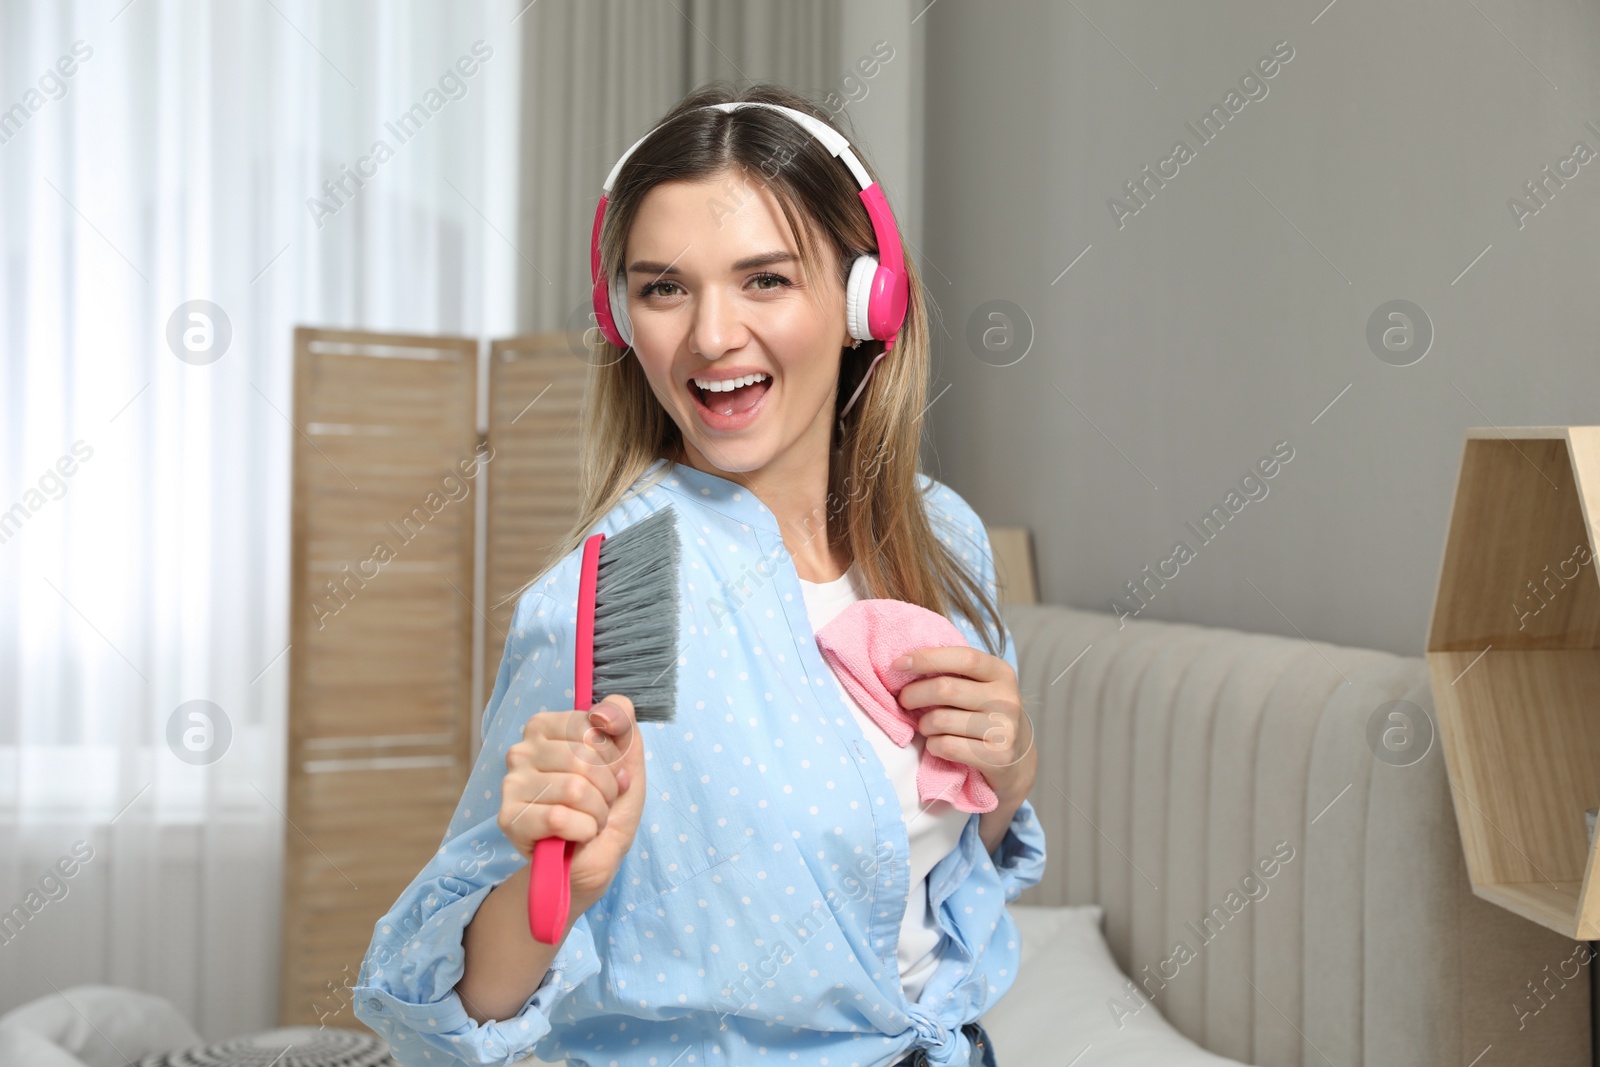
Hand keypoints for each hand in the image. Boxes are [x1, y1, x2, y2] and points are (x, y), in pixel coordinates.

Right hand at [498, 694, 647, 906]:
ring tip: (589, 820)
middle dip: (607, 788)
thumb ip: (622, 720)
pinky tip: (576, 835)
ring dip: (597, 812)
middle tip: (601, 803)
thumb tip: (602, 713)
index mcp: (545, 726)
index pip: (590, 726)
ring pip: (575, 789)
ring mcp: (510, 784)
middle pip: (584, 758)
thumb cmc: (607, 804)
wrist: (595, 858)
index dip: (614, 757)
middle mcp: (521, 749)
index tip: (613, 774)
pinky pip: (560, 819)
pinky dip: (583, 831)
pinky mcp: (509, 819)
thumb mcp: (627, 758)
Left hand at [892, 646, 1035, 806]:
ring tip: (927, 726)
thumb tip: (904, 663)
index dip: (927, 658)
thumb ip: (952, 672)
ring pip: (941, 720)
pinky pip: (947, 746)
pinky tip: (938, 744)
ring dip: (924, 724)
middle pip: (946, 689)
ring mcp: (1005, 729)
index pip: (964, 658)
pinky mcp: (998, 757)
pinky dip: (933, 745)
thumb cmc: (983, 713)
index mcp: (1001, 673)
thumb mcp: (978, 685)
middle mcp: (1007, 699)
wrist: (1015, 757)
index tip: (898, 664)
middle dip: (914, 694)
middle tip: (904, 701)